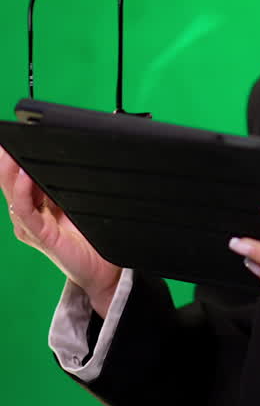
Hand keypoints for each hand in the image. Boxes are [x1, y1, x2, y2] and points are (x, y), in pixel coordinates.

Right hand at [0, 147, 120, 316]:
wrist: (105, 269)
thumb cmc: (94, 235)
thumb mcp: (79, 201)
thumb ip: (69, 181)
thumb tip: (65, 150)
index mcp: (38, 201)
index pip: (20, 173)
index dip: (14, 154)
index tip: (11, 136)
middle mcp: (30, 212)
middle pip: (11, 180)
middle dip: (8, 158)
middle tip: (8, 139)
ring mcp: (31, 225)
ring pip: (13, 193)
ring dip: (11, 171)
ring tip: (12, 152)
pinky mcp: (39, 235)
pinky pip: (24, 212)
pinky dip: (22, 193)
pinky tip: (25, 178)